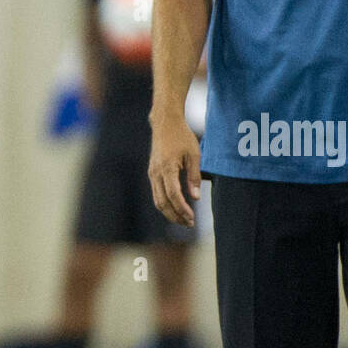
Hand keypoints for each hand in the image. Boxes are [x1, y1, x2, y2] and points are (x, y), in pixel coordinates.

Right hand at [149, 112, 201, 226]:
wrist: (165, 123)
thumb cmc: (182, 137)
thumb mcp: (194, 154)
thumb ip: (194, 176)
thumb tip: (195, 198)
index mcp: (167, 167)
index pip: (173, 195)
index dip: (182, 209)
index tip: (192, 218)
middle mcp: (156, 173)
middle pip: (163, 202)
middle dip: (176, 216)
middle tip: (190, 224)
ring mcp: (152, 173)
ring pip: (157, 200)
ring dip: (170, 213)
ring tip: (184, 220)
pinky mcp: (152, 173)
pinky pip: (156, 194)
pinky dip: (165, 204)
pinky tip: (176, 208)